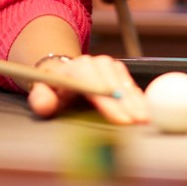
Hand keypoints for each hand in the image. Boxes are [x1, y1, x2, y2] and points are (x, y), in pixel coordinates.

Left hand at [26, 54, 148, 124]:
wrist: (61, 72)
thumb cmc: (54, 88)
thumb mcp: (42, 93)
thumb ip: (41, 99)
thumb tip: (45, 105)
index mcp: (75, 69)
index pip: (94, 86)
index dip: (109, 104)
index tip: (121, 120)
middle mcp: (93, 63)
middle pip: (113, 84)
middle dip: (127, 105)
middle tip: (139, 122)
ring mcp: (108, 65)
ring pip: (124, 83)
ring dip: (136, 101)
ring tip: (146, 119)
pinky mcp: (118, 70)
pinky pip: (130, 84)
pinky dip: (138, 97)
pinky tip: (146, 110)